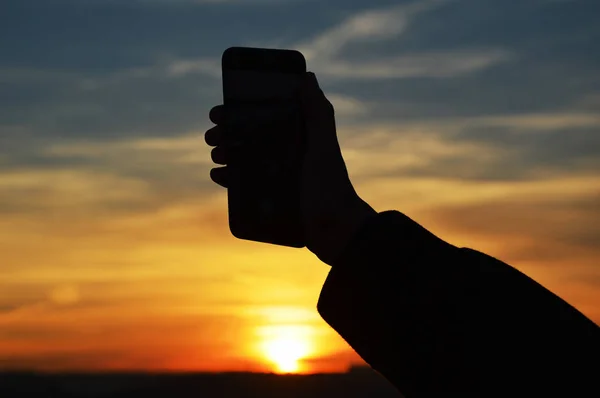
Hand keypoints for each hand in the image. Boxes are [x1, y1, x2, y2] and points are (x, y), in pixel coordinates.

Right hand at [205, 72, 375, 264]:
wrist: (335, 231)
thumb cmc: (331, 188)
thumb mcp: (324, 147)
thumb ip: (317, 113)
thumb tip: (306, 76)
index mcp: (300, 136)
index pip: (266, 115)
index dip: (241, 110)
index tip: (220, 110)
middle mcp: (289, 153)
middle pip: (251, 136)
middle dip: (228, 132)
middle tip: (212, 136)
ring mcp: (280, 176)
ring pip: (246, 159)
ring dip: (226, 153)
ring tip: (216, 155)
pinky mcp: (274, 198)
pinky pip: (246, 183)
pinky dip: (229, 177)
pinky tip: (218, 175)